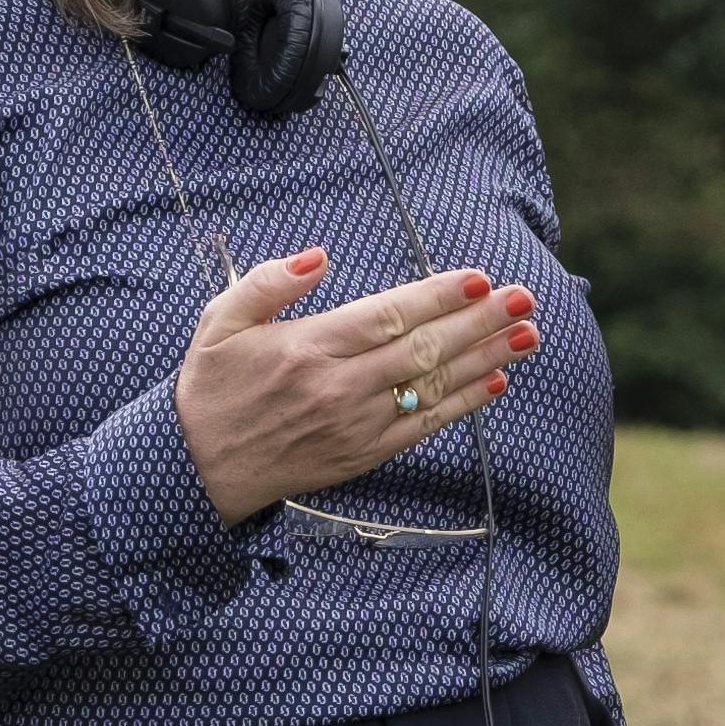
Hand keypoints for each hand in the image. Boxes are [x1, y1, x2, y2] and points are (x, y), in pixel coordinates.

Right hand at [171, 245, 536, 525]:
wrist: (196, 469)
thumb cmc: (211, 387)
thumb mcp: (221, 321)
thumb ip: (270, 283)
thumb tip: (320, 256)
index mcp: (307, 348)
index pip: (387, 317)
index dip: (436, 297)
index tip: (477, 278)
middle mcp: (338, 387)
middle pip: (423, 349)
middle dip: (479, 322)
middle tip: (525, 298)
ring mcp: (355, 425)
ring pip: (432, 387)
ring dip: (486, 360)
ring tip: (528, 335)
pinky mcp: (363, 455)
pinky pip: (423, 427)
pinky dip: (462, 406)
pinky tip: (495, 383)